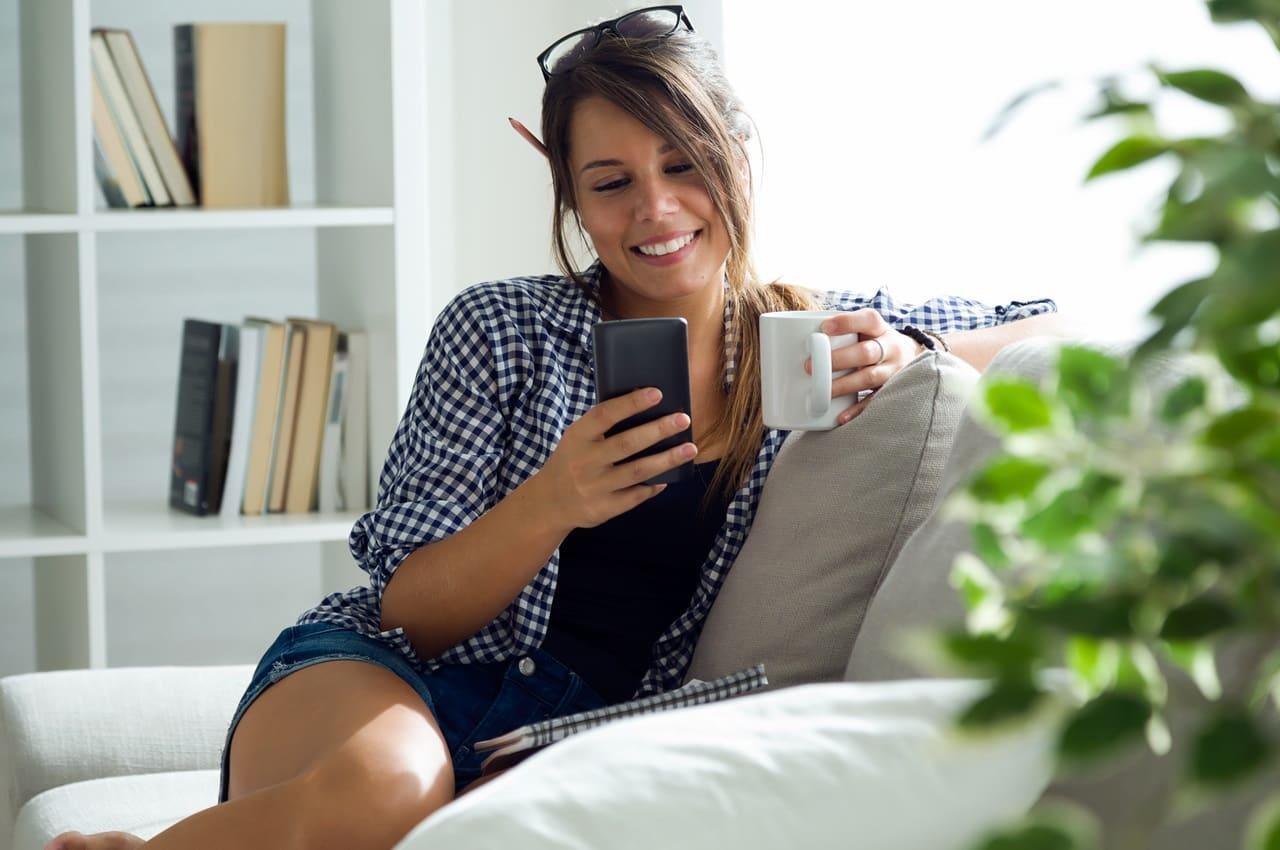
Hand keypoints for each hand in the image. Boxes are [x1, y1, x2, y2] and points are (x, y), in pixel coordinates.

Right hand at [531, 387, 694, 531]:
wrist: (550, 502)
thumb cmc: (572, 460)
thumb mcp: (576, 438)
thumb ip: (602, 425)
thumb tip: (644, 404)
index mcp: (577, 437)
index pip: (605, 415)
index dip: (631, 403)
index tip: (657, 393)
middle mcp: (585, 462)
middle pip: (627, 444)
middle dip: (658, 430)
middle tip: (684, 419)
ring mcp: (594, 487)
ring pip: (638, 471)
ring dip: (667, 459)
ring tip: (690, 448)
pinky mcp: (604, 509)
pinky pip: (636, 495)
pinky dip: (654, 486)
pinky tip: (670, 477)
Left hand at [802, 308, 925, 424]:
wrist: (911, 357)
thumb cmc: (873, 341)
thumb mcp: (865, 330)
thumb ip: (840, 332)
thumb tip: (790, 337)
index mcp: (879, 328)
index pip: (868, 319)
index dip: (847, 322)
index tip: (824, 328)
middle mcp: (890, 348)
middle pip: (866, 352)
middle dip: (838, 359)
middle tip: (808, 366)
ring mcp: (893, 371)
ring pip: (869, 377)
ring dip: (844, 385)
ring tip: (822, 391)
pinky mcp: (892, 390)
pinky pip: (875, 401)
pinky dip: (857, 410)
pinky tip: (841, 416)